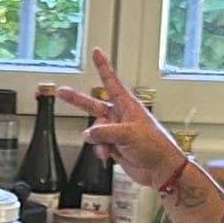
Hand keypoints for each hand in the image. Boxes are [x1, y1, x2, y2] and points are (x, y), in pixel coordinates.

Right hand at [58, 52, 187, 190]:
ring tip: (107, 149)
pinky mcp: (115, 147)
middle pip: (94, 105)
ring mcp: (117, 132)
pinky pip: (98, 145)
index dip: (103, 67)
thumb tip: (88, 133)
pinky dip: (100, 151)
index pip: (112, 82)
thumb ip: (105, 132)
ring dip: (97, 141)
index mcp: (128, 106)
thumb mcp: (128, 134)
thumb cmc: (154, 146)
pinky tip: (108, 157)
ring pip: (95, 131)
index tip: (97, 52)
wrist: (161, 170)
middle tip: (62, 92)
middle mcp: (121, 116)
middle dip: (78, 101)